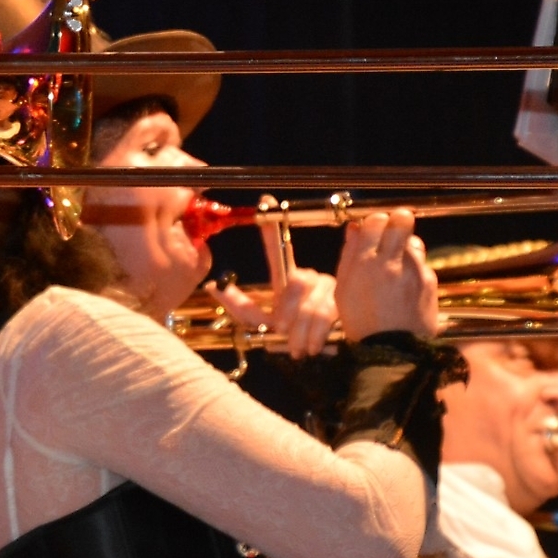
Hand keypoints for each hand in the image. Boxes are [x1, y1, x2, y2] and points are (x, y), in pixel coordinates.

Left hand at [205, 221, 336, 358]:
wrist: (317, 358)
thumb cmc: (289, 338)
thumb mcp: (260, 323)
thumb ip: (239, 305)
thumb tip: (214, 285)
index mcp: (287, 279)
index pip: (278, 248)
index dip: (271, 226)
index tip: (265, 200)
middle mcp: (309, 277)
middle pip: (298, 282)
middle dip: (289, 311)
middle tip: (284, 331)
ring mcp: (328, 287)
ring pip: (311, 301)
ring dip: (301, 329)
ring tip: (298, 346)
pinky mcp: (343, 300)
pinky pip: (326, 313)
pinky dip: (315, 333)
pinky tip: (313, 345)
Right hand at [333, 210, 438, 340]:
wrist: (393, 351)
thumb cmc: (362, 323)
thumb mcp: (343, 290)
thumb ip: (350, 255)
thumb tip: (355, 229)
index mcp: (366, 263)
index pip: (375, 221)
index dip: (374, 221)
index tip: (371, 229)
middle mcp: (393, 262)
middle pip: (402, 220)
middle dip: (396, 221)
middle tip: (389, 233)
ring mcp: (415, 270)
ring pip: (413, 241)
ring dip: (404, 246)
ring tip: (395, 263)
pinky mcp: (430, 281)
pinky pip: (422, 263)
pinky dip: (413, 267)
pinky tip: (403, 284)